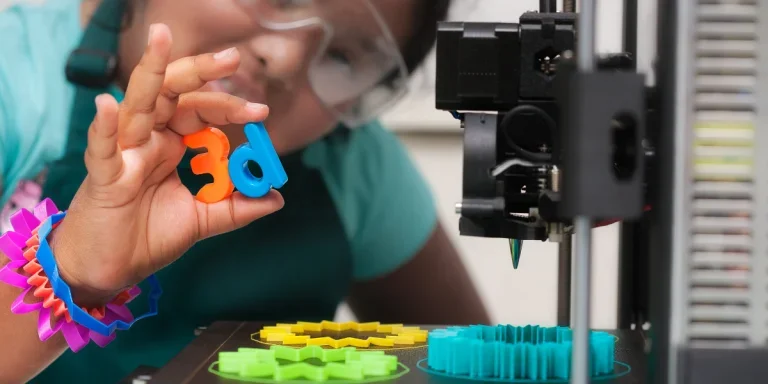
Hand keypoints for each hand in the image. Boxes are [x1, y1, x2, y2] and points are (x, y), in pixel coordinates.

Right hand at [49, 24, 283, 304]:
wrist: (112, 271)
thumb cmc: (148, 237)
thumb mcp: (203, 220)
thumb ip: (237, 208)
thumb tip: (277, 197)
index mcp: (170, 144)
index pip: (200, 109)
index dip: (229, 106)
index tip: (261, 111)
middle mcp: (147, 140)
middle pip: (172, 93)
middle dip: (200, 71)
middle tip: (232, 58)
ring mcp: (124, 154)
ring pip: (136, 104)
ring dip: (151, 73)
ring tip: (161, 40)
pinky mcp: (104, 176)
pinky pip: (103, 148)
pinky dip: (104, 127)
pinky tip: (109, 106)